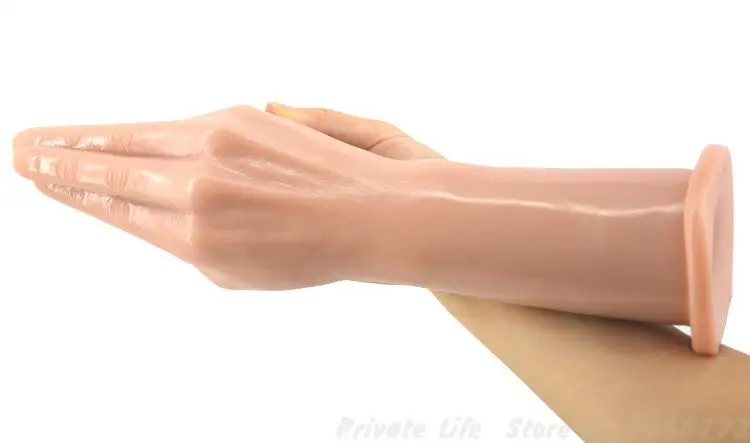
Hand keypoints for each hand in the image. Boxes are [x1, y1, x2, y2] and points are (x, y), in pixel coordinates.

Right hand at [12, 105, 401, 289]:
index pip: (117, 209)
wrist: (369, 214)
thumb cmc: (308, 252)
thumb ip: (185, 240)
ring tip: (48, 140)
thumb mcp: (236, 270)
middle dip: (63, 162)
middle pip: (111, 169)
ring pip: (134, 139)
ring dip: (86, 139)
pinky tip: (115, 130)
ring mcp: (217, 147)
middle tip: (22, 154)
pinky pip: (173, 126)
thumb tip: (152, 202)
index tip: (45, 181)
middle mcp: (198, 189)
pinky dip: (139, 131)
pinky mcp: (240, 118)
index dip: (77, 194)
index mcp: (196, 238)